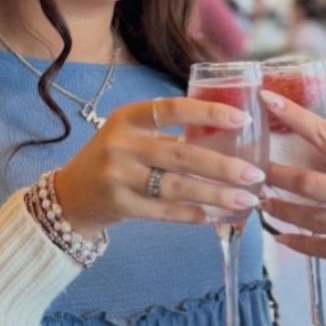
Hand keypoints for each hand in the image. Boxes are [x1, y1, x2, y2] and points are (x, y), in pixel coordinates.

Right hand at [55, 97, 265, 234]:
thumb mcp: (131, 135)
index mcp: (128, 117)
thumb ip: (169, 133)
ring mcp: (118, 176)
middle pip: (181, 154)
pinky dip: (192, 214)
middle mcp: (121, 144)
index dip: (208, 113)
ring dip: (216, 194)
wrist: (70, 196)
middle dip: (223, 166)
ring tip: (246, 200)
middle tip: (255, 174)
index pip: (173, 108)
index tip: (242, 118)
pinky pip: (165, 211)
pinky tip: (215, 216)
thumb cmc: (113, 158)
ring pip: (177, 187)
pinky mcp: (120, 205)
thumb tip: (227, 134)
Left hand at [259, 89, 325, 286]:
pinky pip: (317, 246)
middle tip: (255, 168)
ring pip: (308, 216)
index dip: (297, 118)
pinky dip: (295, 240)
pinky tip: (280, 235)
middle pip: (310, 181)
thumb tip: (307, 144)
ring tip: (262, 201)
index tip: (269, 101)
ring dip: (280, 208)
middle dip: (277, 174)